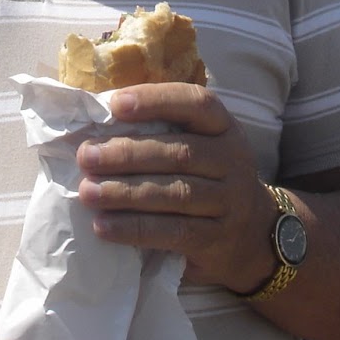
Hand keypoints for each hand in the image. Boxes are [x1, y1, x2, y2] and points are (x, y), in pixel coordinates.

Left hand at [74, 83, 274, 293]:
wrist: (253, 234)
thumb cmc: (207, 178)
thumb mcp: (200, 145)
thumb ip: (161, 131)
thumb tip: (95, 120)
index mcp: (223, 127)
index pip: (196, 103)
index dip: (156, 101)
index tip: (115, 104)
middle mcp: (232, 160)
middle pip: (179, 152)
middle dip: (128, 153)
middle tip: (87, 157)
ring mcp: (229, 201)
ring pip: (175, 193)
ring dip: (125, 192)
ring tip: (88, 192)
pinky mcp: (216, 239)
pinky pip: (174, 232)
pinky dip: (135, 229)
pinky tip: (104, 226)